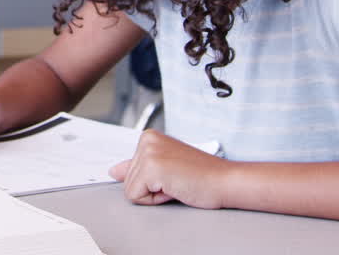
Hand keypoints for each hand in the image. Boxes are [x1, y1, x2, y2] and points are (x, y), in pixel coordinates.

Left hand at [108, 129, 230, 208]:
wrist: (224, 181)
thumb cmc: (202, 176)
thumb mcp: (164, 168)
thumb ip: (138, 168)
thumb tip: (113, 172)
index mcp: (149, 137)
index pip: (130, 171)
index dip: (152, 181)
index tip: (174, 174)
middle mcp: (146, 140)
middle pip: (127, 180)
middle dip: (152, 187)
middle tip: (177, 180)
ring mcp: (148, 152)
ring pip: (130, 189)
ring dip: (154, 194)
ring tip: (177, 183)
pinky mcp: (151, 168)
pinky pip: (135, 196)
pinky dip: (155, 200)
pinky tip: (174, 187)